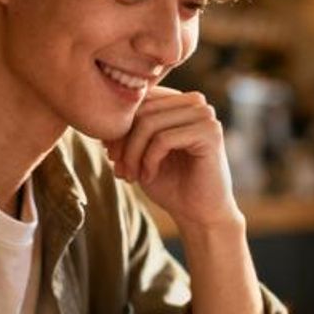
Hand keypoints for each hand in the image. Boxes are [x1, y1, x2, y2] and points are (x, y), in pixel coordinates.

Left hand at [104, 87, 239, 228]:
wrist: (199, 214)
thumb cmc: (171, 183)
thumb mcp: (141, 152)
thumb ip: (128, 128)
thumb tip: (103, 113)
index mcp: (181, 101)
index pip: (139, 98)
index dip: (119, 126)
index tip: (110, 155)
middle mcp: (196, 102)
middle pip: (142, 110)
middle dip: (123, 141)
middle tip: (118, 168)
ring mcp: (206, 115)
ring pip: (149, 123)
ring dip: (133, 154)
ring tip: (131, 175)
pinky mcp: (210, 133)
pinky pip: (163, 139)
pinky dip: (148, 160)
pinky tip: (148, 176)